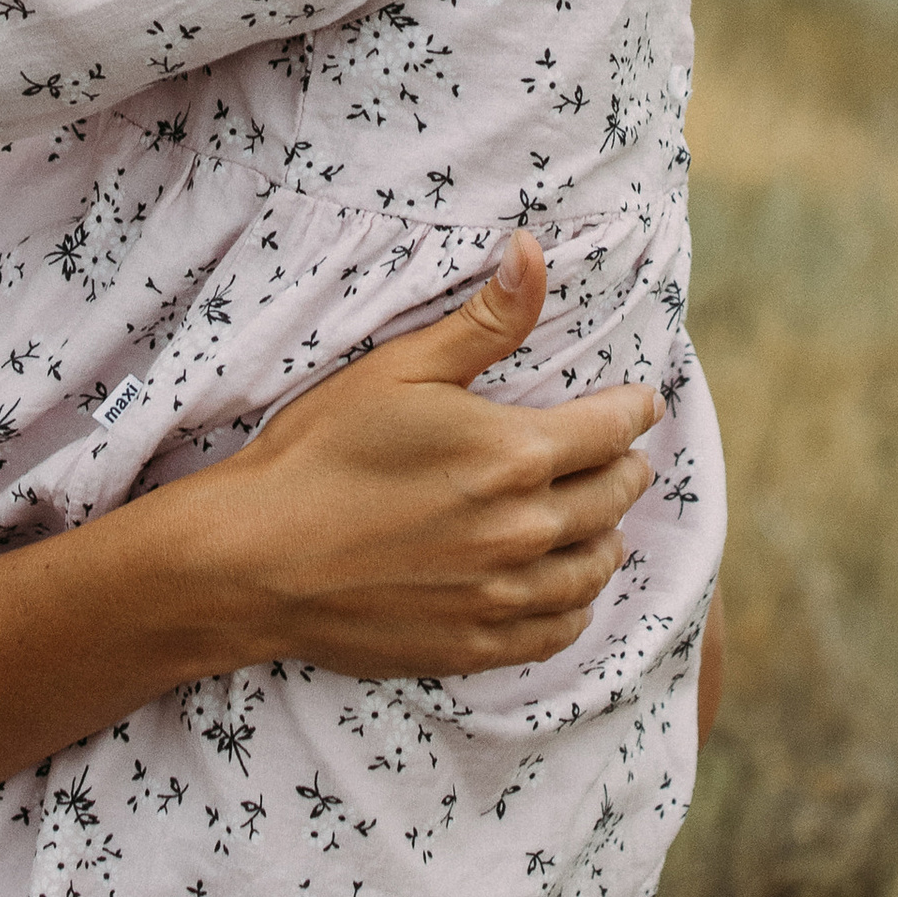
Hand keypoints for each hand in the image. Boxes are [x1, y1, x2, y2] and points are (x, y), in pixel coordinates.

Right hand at [191, 232, 660, 682]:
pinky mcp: (477, 645)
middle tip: (619, 454)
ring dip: (606, 537)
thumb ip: (485, 320)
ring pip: (596, 567)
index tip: (642, 402)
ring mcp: (503, 595)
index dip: (635, 409)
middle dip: (625, 467)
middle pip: (615, 497)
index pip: (614, 429)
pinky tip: (565, 587)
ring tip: (599, 519)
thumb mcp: (400, 369)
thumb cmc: (321, 451)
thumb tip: (535, 251)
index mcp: (514, 454)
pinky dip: (576, 604)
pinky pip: (560, 630)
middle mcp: (524, 530)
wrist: (255, 558)